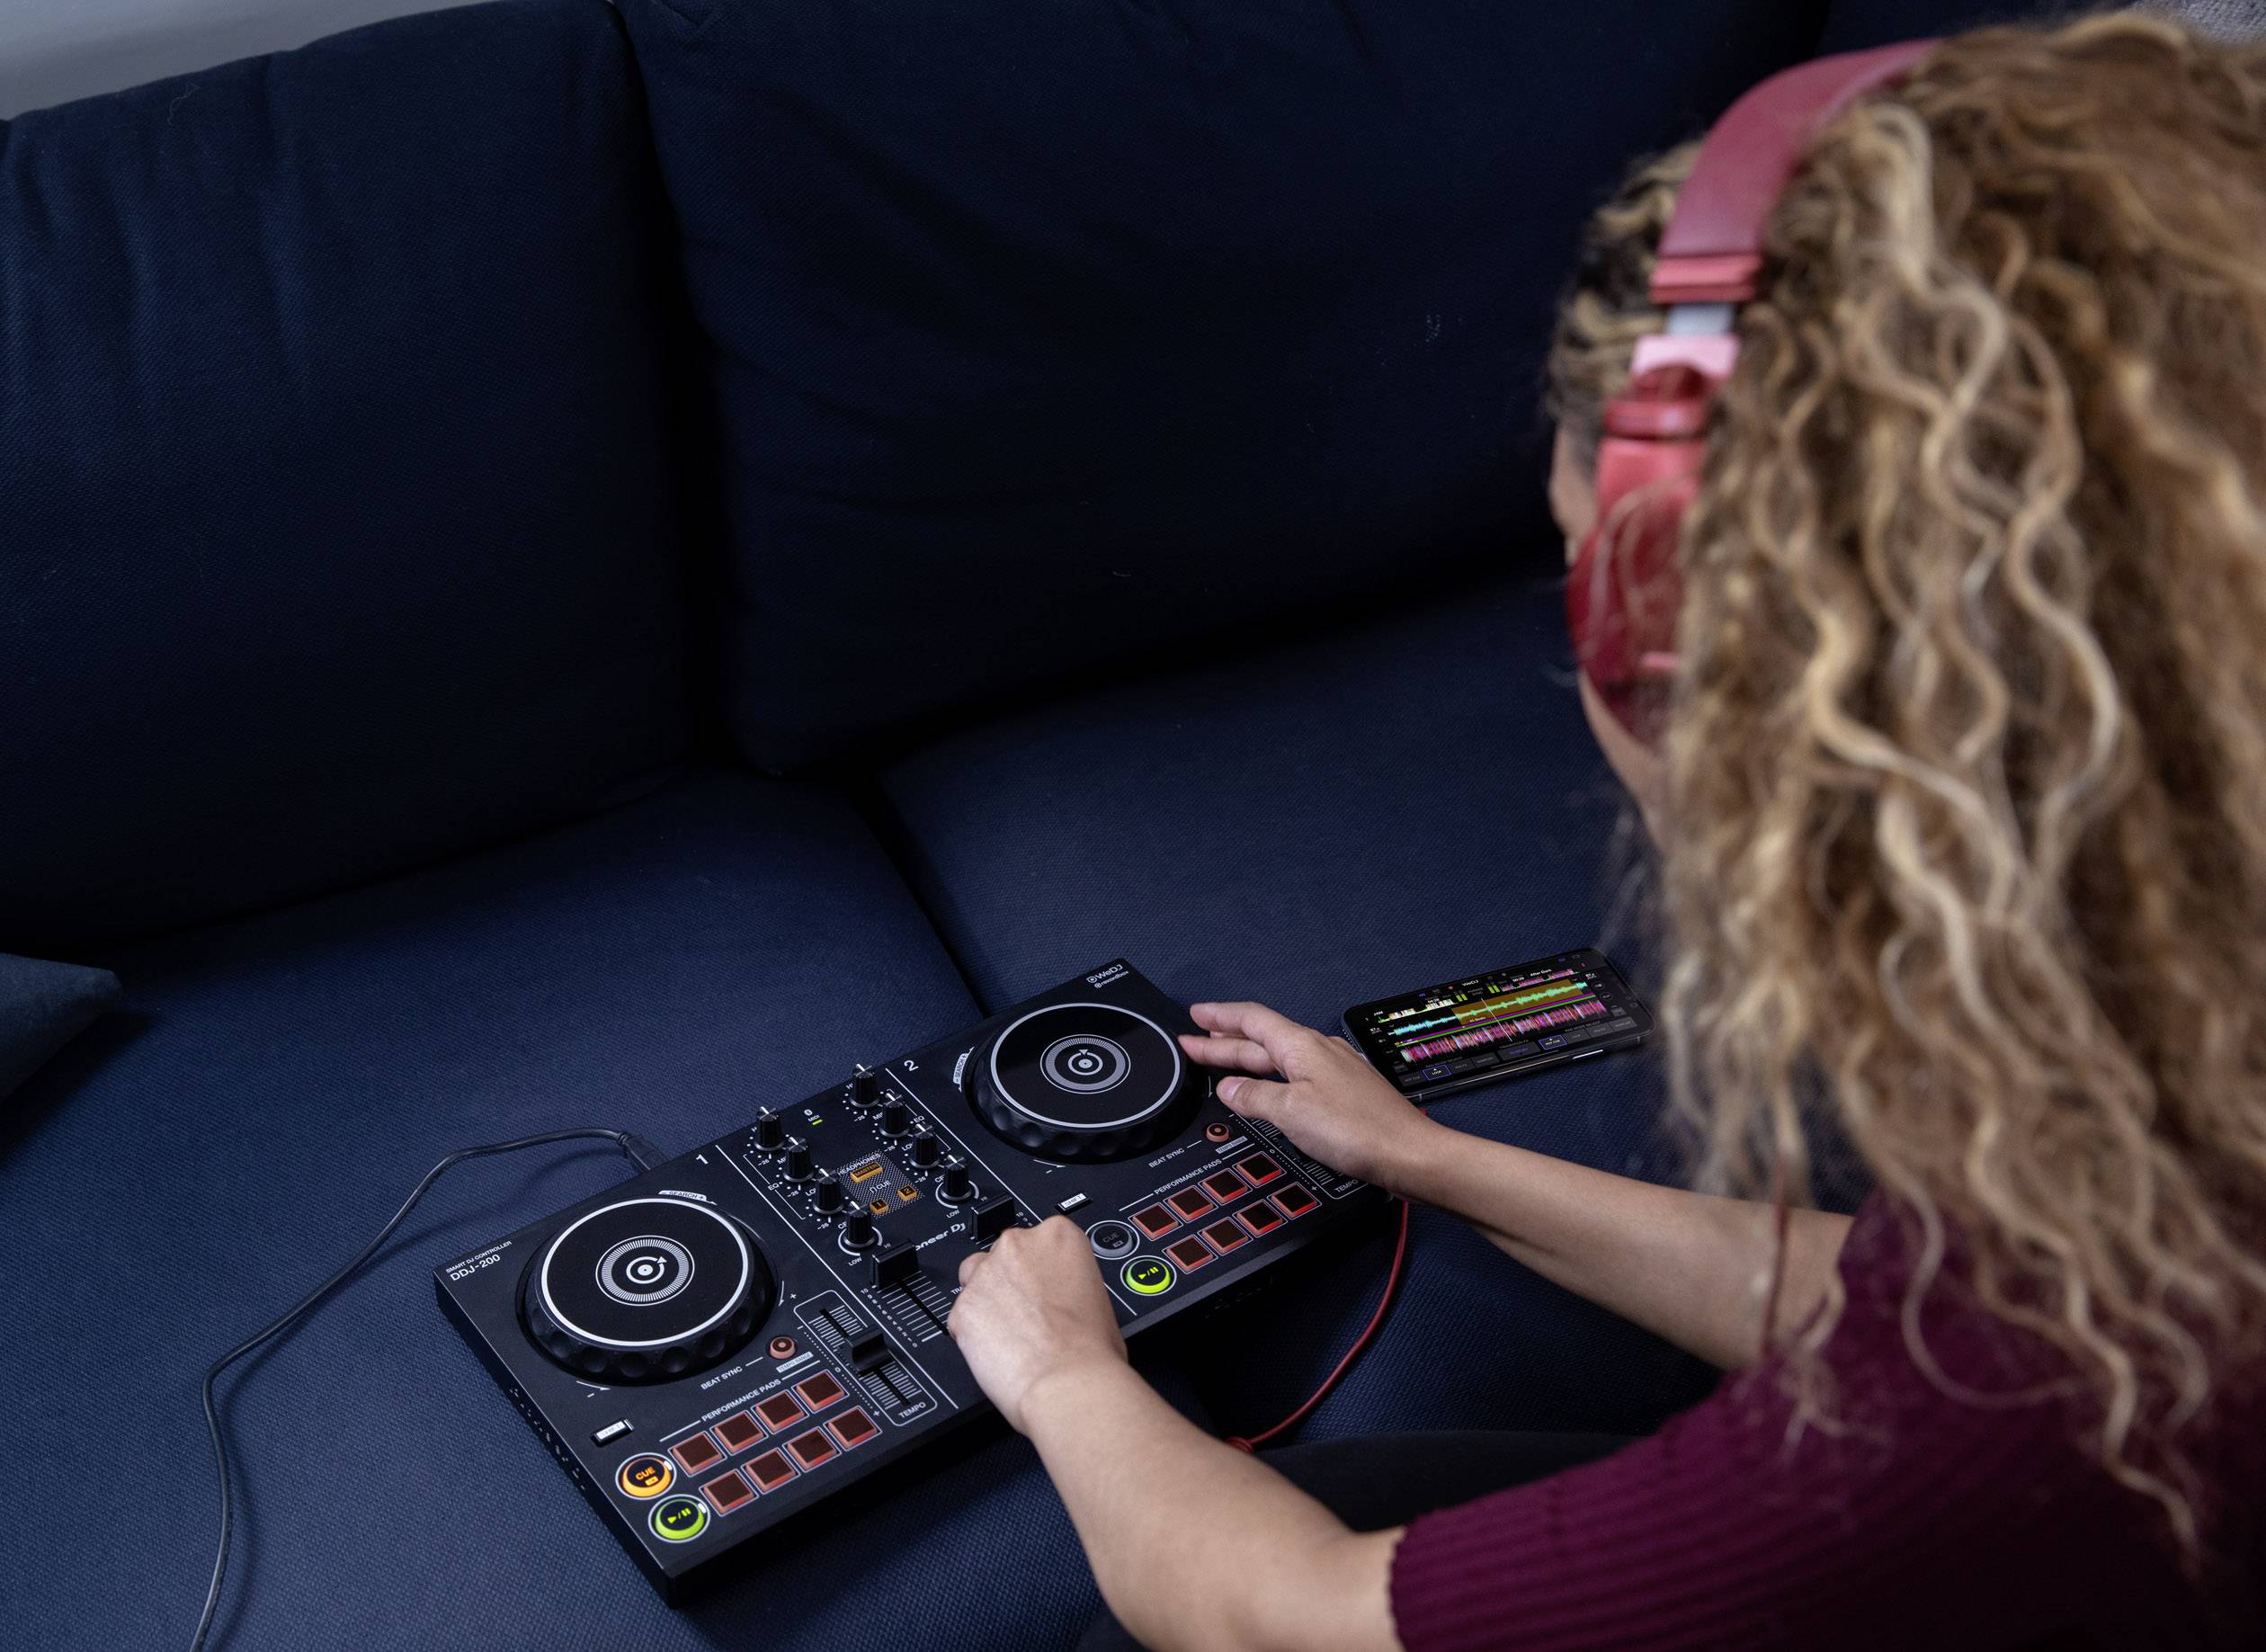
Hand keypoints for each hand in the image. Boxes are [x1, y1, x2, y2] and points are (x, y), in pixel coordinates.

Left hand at [949, 1216, 1127, 1433]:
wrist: (1069, 1382)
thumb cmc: (1091, 1348)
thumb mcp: (1096, 1294)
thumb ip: (1069, 1280)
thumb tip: (1060, 1293)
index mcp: (1058, 1235)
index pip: (1039, 1238)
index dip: (1040, 1268)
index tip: (1044, 1286)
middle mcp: (1018, 1245)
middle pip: (1003, 1254)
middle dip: (1012, 1280)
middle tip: (1028, 1313)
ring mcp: (985, 1274)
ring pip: (975, 1278)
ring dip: (987, 1299)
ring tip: (1009, 1332)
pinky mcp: (962, 1307)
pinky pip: (962, 1315)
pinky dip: (974, 1333)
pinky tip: (997, 1351)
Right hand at [1181, 1001, 1440, 1191]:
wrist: (1408, 1153)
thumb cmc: (1357, 1128)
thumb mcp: (1292, 1112)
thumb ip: (1255, 1098)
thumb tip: (1229, 1089)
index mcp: (1302, 1047)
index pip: (1252, 1020)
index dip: (1220, 1017)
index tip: (1195, 1015)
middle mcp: (1318, 1052)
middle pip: (1261, 1040)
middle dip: (1224, 1042)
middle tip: (1192, 1044)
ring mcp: (1333, 1072)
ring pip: (1278, 1059)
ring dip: (1246, 1060)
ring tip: (1220, 1061)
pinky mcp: (1344, 1094)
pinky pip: (1295, 1076)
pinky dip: (1270, 1079)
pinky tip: (1266, 1090)